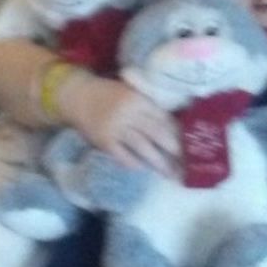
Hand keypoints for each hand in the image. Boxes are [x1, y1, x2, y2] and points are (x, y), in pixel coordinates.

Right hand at [58, 74, 178, 175]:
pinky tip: (144, 169)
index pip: (163, 118)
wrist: (78, 96)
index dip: (177, 133)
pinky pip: (123, 156)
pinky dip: (134, 163)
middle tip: (187, 164)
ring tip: (170, 174)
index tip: (189, 145)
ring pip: (142, 147)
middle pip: (156, 134)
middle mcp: (129, 113)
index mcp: (138, 99)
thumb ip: (148, 106)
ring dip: (158, 162)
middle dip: (173, 150)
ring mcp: (116, 128)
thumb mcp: (131, 92)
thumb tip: (173, 126)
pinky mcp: (104, 141)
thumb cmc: (109, 94)